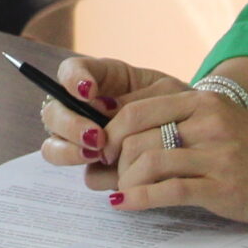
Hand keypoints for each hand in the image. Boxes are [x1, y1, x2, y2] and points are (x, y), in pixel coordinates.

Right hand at [36, 55, 183, 170]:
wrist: (196, 133)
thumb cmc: (178, 102)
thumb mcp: (164, 91)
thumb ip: (136, 98)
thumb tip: (107, 109)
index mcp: (98, 79)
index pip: (70, 72)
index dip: (72, 80)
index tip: (88, 91)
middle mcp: (82, 109)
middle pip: (52, 112)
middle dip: (70, 124)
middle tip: (96, 135)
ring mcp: (84, 139)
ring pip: (54, 147)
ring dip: (71, 151)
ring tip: (98, 154)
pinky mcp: (97, 167)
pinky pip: (84, 174)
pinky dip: (98, 175)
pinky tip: (116, 174)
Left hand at [48, 61, 247, 228]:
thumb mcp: (219, 124)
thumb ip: (178, 124)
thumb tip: (121, 137)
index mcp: (202, 102)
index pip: (135, 108)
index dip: (107, 130)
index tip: (99, 149)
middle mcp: (207, 122)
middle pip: (133, 136)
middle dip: (111, 159)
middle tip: (106, 175)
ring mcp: (216, 154)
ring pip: (146, 162)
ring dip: (123, 181)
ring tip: (122, 191)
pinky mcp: (223, 187)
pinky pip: (167, 191)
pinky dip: (138, 198)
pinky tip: (126, 204)